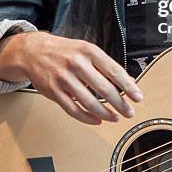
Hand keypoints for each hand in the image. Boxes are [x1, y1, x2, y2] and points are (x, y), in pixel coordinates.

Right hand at [0, 31, 142, 125]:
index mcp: (89, 51)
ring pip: (89, 102)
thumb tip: (127, 81)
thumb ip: (105, 65)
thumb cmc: (65, 51)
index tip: (138, 97)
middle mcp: (77, 64)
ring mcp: (64, 78)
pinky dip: (87, 118)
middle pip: (103, 88)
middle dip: (119, 103)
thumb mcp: (87, 50)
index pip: (114, 70)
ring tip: (115, 118)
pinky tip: (97, 120)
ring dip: (105, 113)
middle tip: (129, 112)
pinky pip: (73, 109)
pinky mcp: (53, 91)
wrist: (34, 51)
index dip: (128, 86)